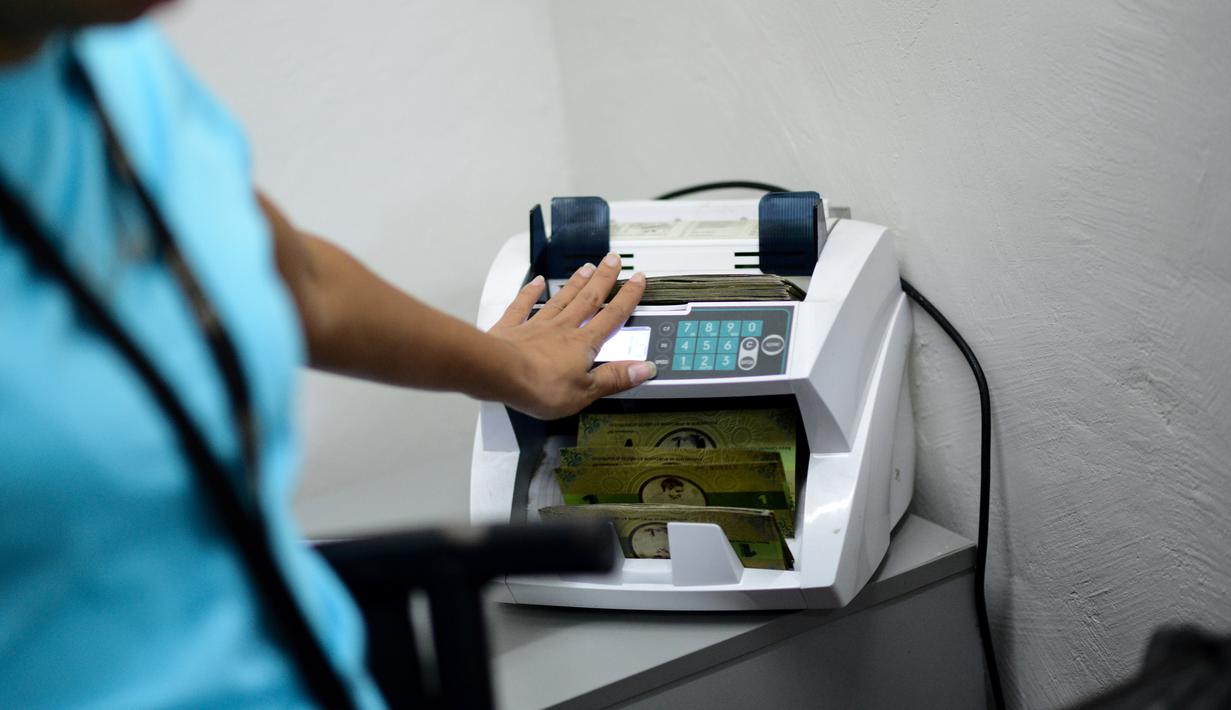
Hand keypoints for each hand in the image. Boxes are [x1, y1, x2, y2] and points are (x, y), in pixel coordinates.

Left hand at [487, 252, 654, 418]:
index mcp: (583, 344)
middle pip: (588, 299)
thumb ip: (615, 378)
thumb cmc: (539, 386)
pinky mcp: (512, 328)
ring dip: (576, 282)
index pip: (612, 316)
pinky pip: (523, 305)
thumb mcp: (586, 391)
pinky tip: (536, 282)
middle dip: (603, 279)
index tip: (637, 280)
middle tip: (613, 260)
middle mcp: (562, 329)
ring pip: (561, 299)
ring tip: (587, 267)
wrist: (499, 375)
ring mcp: (537, 325)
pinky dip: (530, 292)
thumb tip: (644, 370)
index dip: (627, 297)